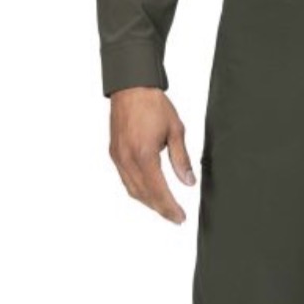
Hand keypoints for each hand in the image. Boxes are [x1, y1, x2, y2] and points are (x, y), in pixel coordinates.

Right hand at [108, 87, 195, 223]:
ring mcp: (118, 157)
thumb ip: (181, 160)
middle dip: (161, 209)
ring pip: (132, 190)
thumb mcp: (176, 131)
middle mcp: (127, 159)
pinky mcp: (114, 153)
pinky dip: (138, 190)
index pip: (158, 191)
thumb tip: (189, 182)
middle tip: (176, 217)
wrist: (131, 86)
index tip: (180, 217)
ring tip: (164, 208)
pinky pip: (125, 180)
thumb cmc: (153, 104)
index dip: (170, 207)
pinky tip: (149, 193)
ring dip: (149, 202)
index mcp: (144, 155)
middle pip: (144, 195)